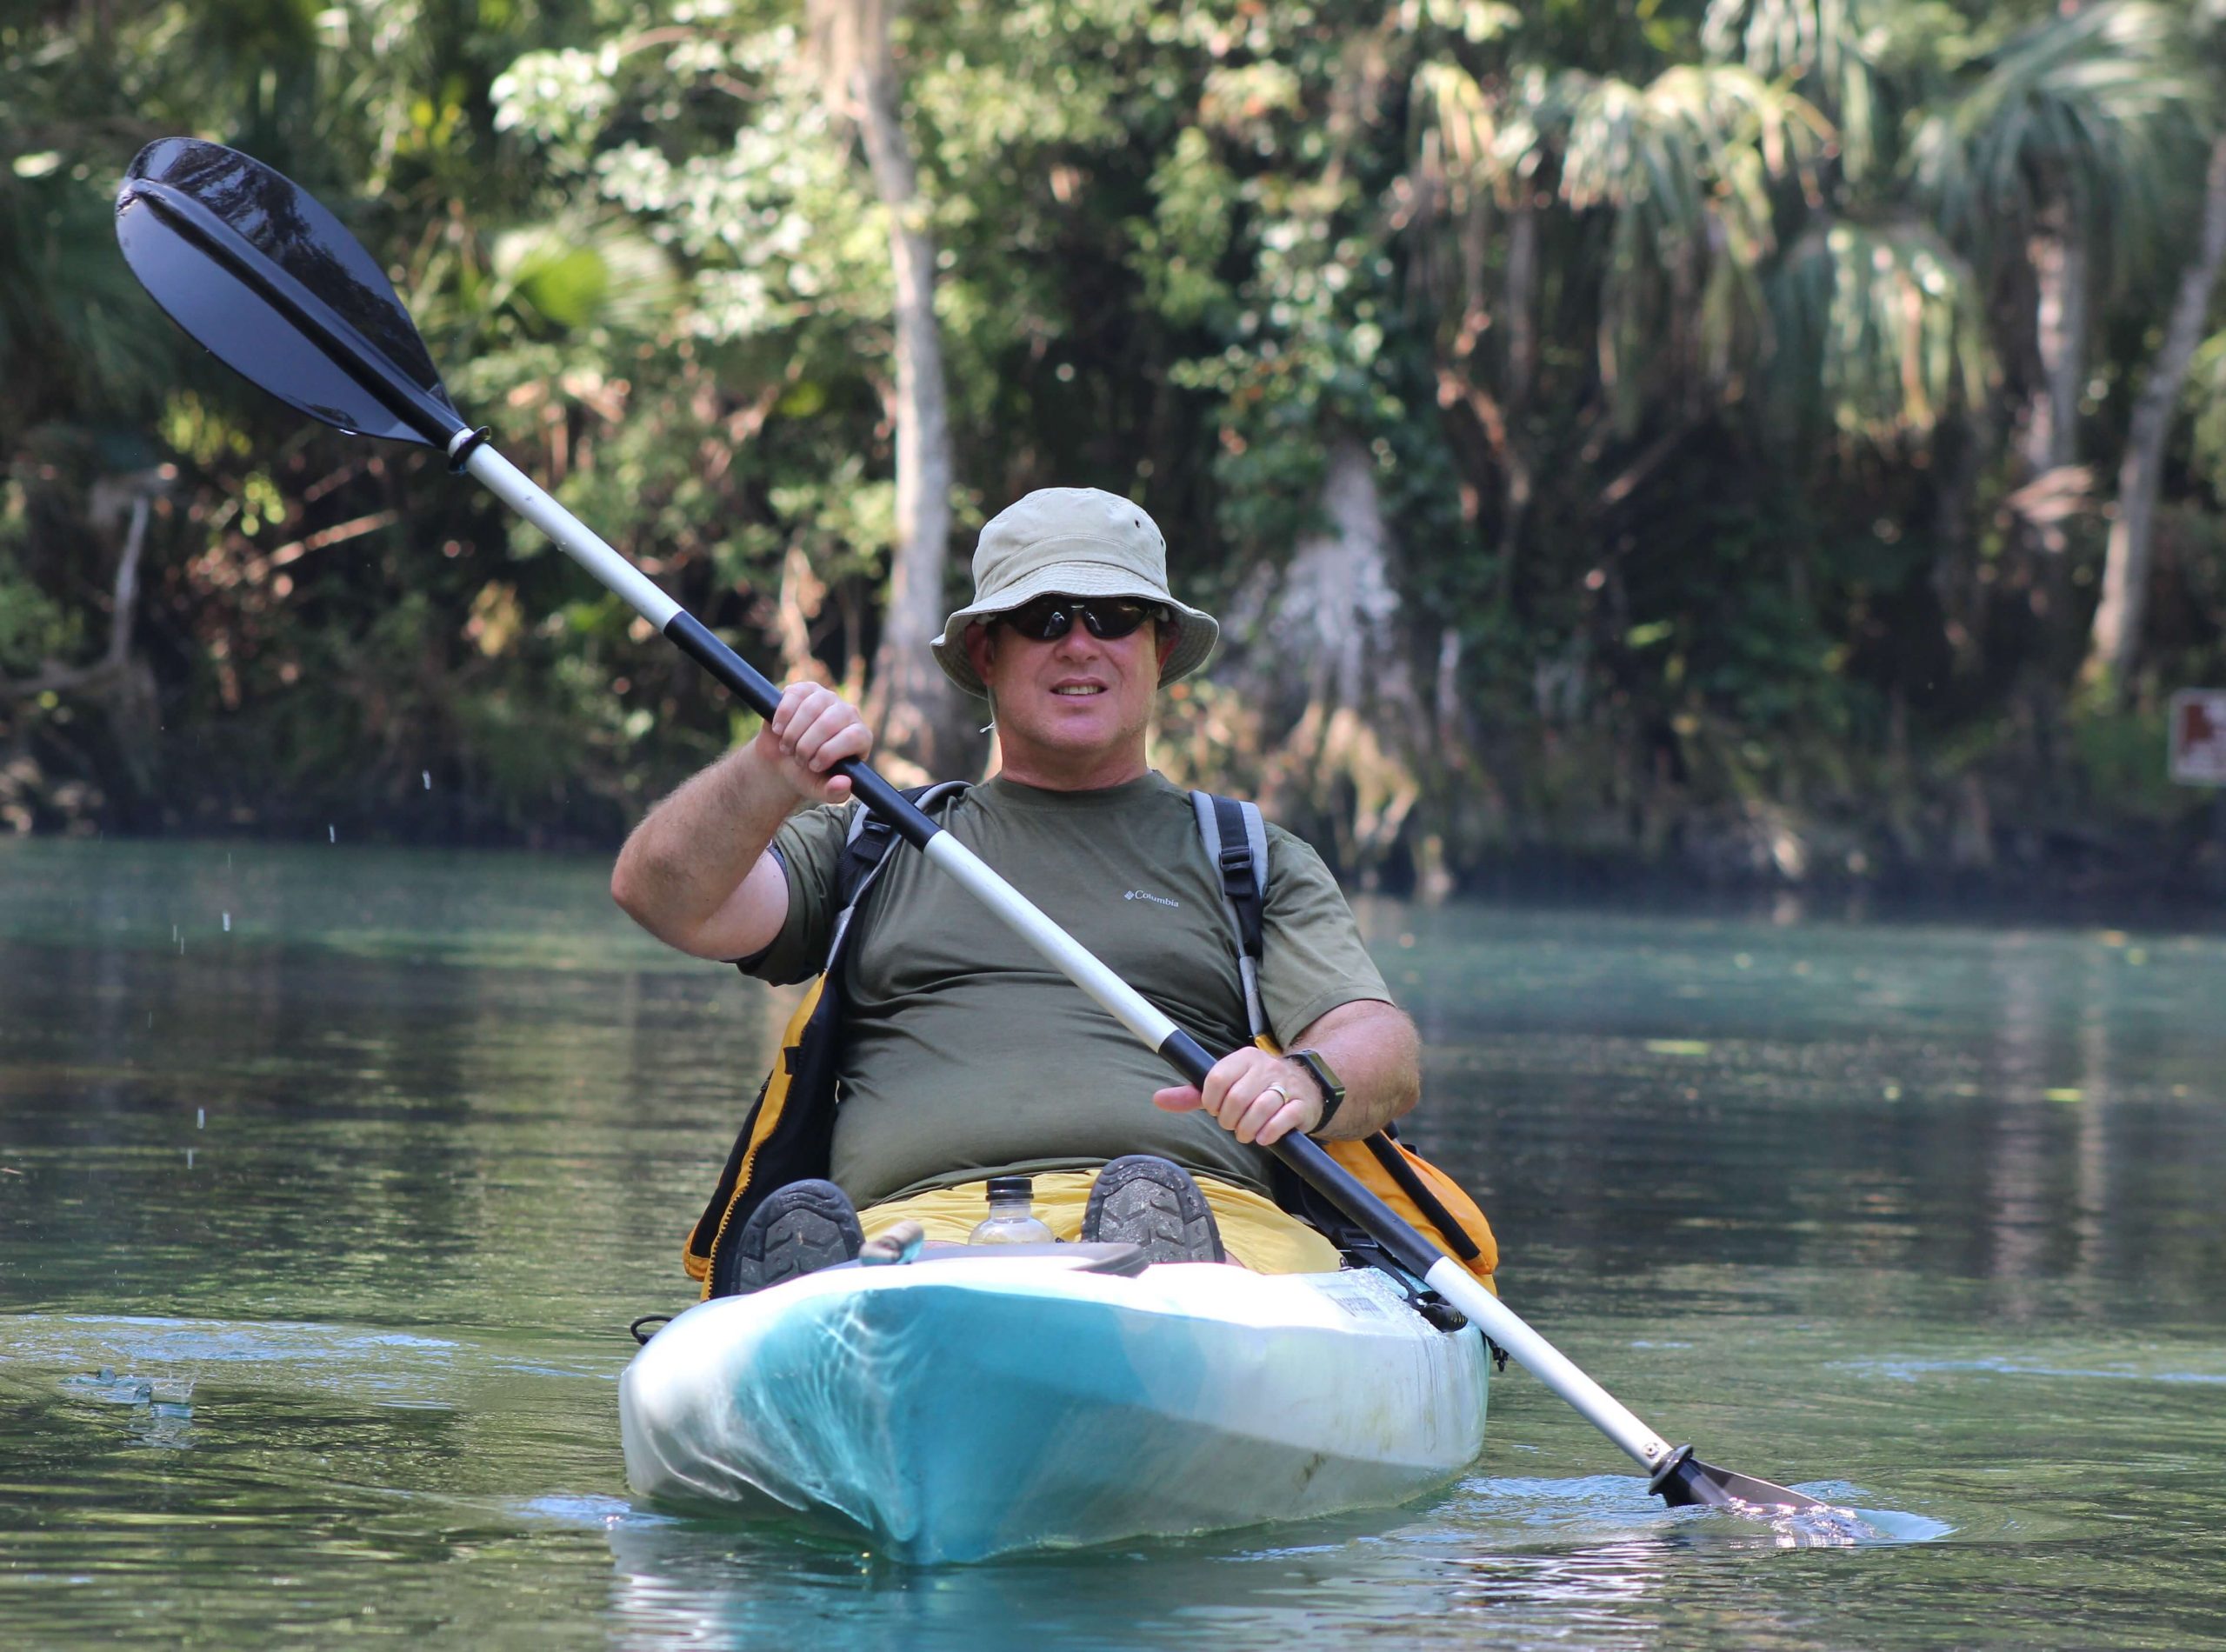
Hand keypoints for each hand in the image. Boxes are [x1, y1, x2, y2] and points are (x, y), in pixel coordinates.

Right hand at [754, 681, 871, 803]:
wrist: (782, 761)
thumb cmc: (807, 776)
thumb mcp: (820, 790)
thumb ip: (835, 792)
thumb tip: (845, 783)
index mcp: (860, 737)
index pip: (853, 737)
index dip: (829, 753)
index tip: (813, 766)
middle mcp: (848, 713)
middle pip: (829, 722)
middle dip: (807, 745)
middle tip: (798, 759)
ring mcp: (827, 698)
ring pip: (811, 707)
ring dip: (793, 732)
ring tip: (788, 747)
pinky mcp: (805, 690)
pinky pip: (794, 695)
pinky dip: (782, 716)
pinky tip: (779, 730)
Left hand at [1153, 1047, 1320, 1145]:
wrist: (1305, 1086)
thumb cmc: (1256, 1088)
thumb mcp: (1226, 1086)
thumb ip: (1194, 1094)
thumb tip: (1158, 1099)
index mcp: (1243, 1058)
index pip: (1217, 1078)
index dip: (1210, 1101)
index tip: (1214, 1110)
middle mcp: (1265, 1068)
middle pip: (1237, 1098)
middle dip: (1228, 1120)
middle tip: (1230, 1125)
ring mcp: (1286, 1085)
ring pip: (1261, 1108)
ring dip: (1247, 1129)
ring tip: (1245, 1134)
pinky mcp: (1301, 1104)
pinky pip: (1284, 1118)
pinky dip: (1269, 1132)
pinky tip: (1263, 1137)